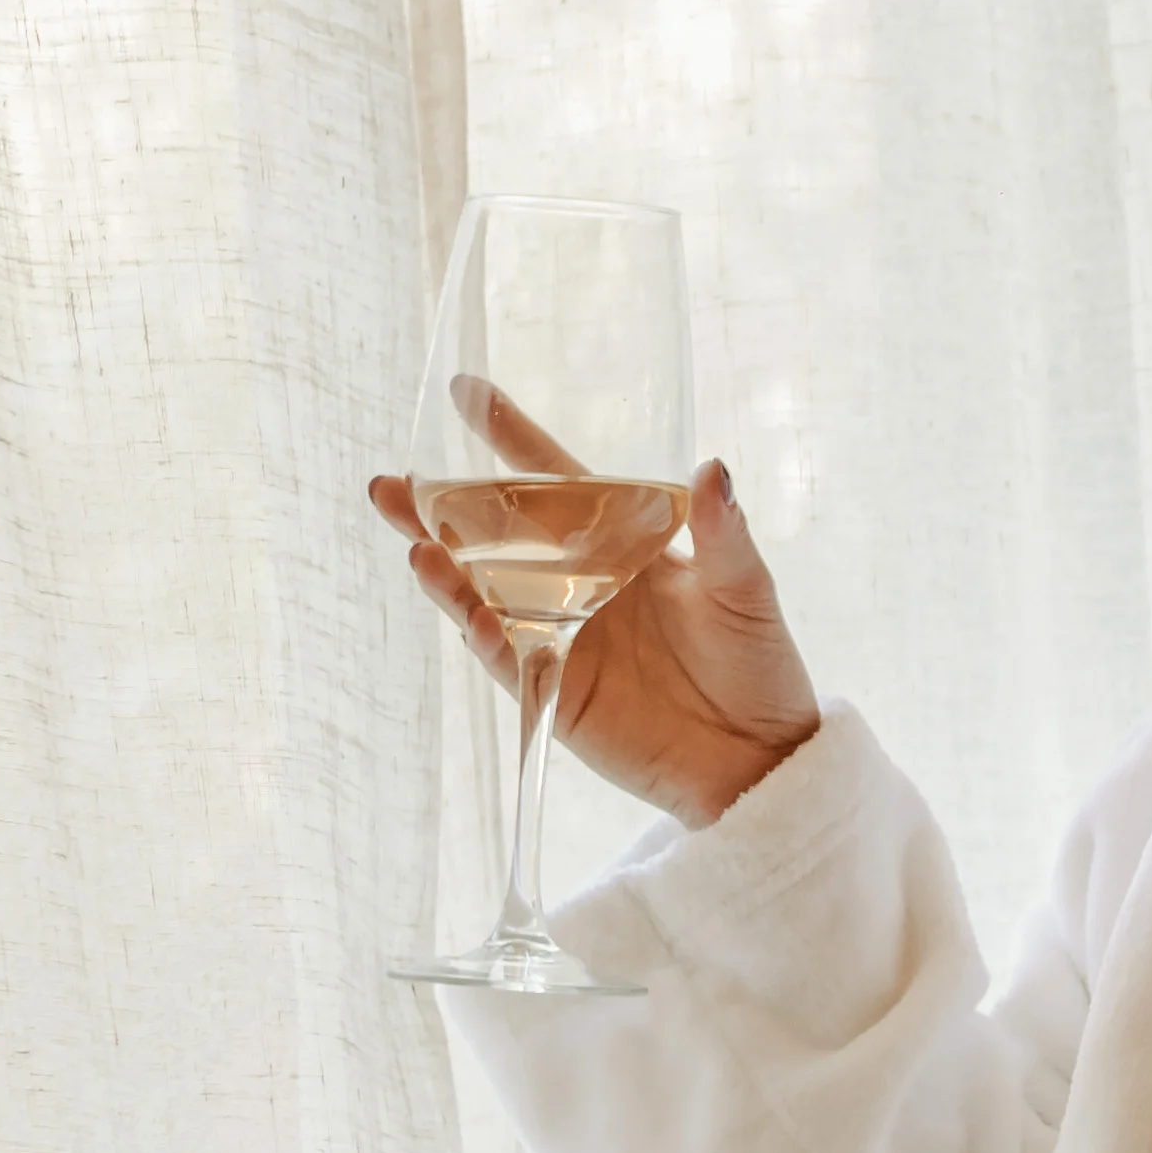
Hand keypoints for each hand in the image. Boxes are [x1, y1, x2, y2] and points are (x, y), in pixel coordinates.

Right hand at [371, 436, 824, 825]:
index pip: (557, 482)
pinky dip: (490, 638)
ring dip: (446, 574)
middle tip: (391, 484)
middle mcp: (579, 586)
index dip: (512, 439)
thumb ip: (722, 533)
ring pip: (486, 597)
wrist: (761, 760)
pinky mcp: (558, 692)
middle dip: (441, 509)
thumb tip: (713, 467)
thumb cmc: (759, 665)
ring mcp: (561, 639)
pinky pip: (512, 660)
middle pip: (495, 539)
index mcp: (621, 546)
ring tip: (415, 543)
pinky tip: (475, 616)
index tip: (466, 391)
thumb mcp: (746, 590)